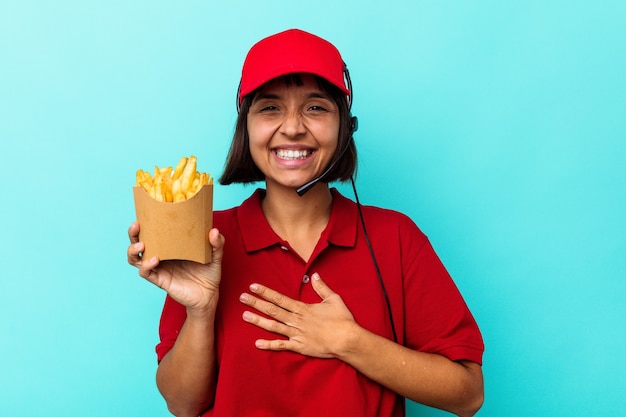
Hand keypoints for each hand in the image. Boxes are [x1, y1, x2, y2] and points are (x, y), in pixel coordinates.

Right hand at [127, 221, 224, 312]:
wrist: (209, 295)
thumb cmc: (209, 273)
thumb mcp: (215, 255)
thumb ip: (217, 243)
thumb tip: (214, 231)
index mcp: (171, 246)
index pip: (153, 232)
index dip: (146, 223)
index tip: (146, 213)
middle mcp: (161, 255)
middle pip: (138, 243)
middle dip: (133, 234)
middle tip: (136, 225)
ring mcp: (159, 268)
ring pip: (136, 259)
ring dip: (133, 250)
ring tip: (141, 245)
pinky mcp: (160, 280)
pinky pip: (146, 273)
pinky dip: (146, 266)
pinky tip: (155, 259)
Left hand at [239, 273, 355, 357]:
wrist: (347, 340)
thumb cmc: (342, 320)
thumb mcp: (333, 299)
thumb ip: (322, 287)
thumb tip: (314, 275)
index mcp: (303, 308)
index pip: (279, 298)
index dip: (265, 292)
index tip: (253, 286)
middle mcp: (296, 320)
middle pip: (272, 310)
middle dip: (256, 303)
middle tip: (242, 297)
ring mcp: (296, 334)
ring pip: (273, 326)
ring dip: (258, 320)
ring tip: (245, 315)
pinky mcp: (299, 346)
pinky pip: (281, 346)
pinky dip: (269, 345)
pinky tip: (257, 343)